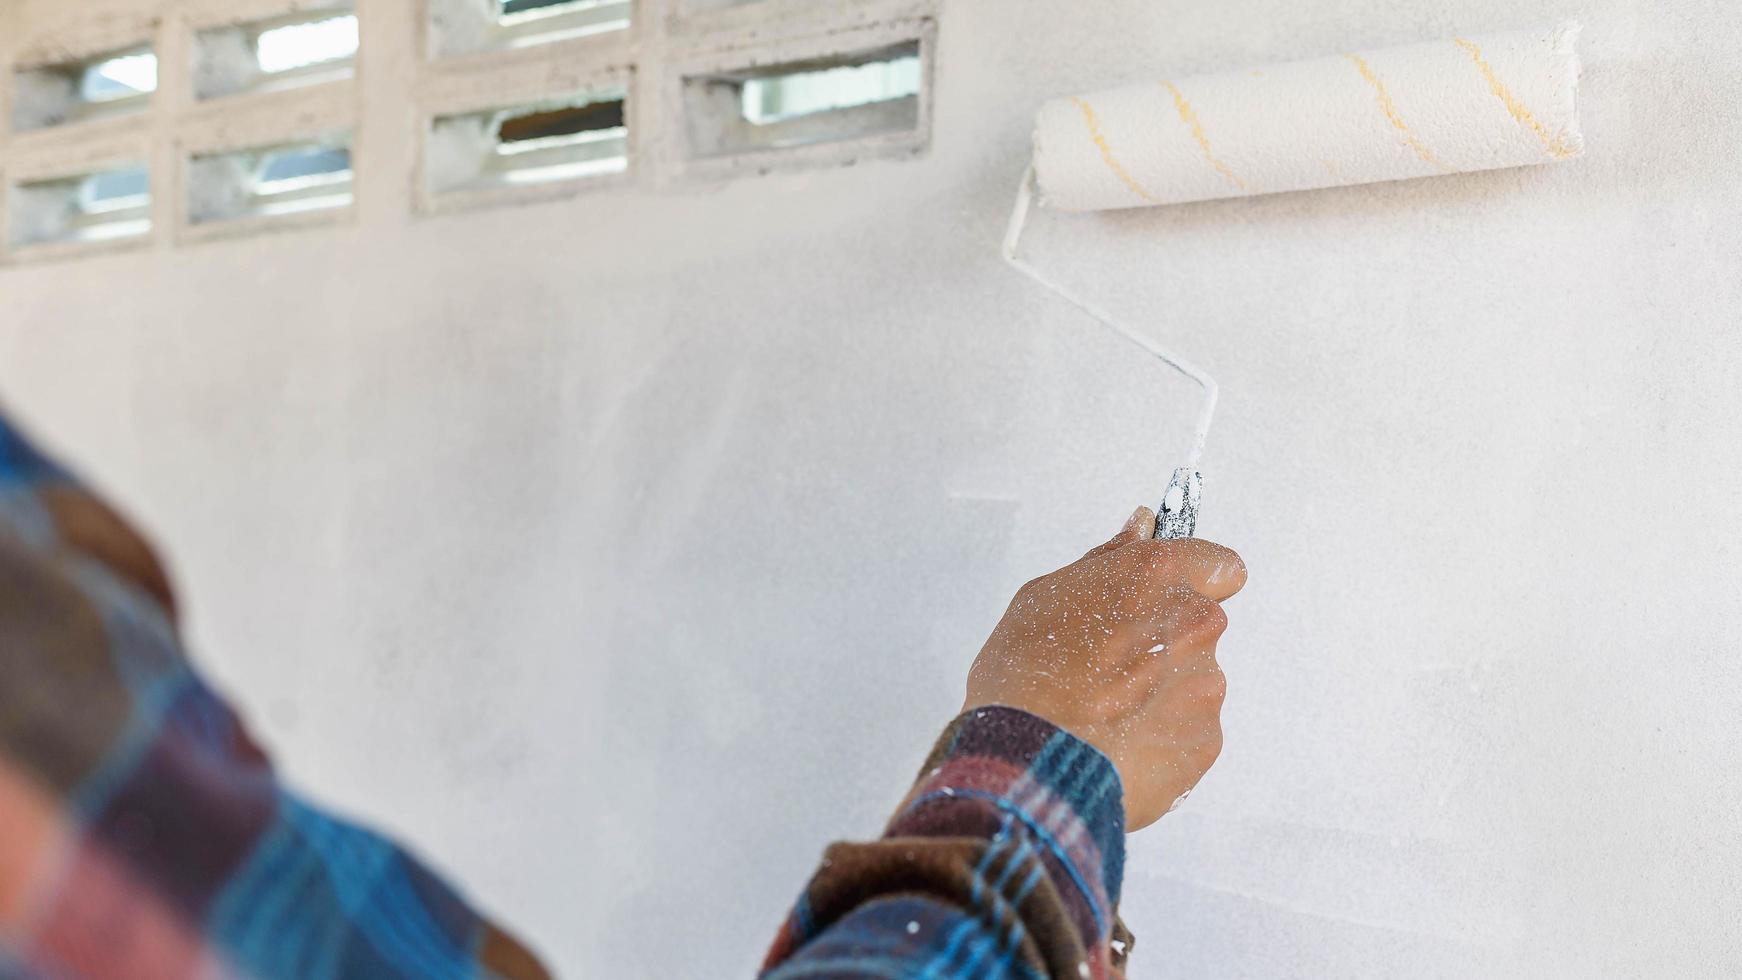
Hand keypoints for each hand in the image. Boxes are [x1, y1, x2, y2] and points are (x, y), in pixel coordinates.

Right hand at [964, 507, 1245, 829]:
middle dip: (1165, 641)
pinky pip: (1189, 729)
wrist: (1031, 763)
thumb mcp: (1043, 596)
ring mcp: (1205, 684)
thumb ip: (1106, 560)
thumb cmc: (1026, 678)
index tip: (1167, 596)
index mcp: (1157, 576)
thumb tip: (1139, 528)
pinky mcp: (1205, 739)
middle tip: (1112, 664)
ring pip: (1193, 680)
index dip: (1195, 580)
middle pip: (1199, 625)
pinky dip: (1161, 735)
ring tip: (1106, 711)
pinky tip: (1118, 741)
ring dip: (1162, 691)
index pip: (1219, 563)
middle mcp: (1194, 624)